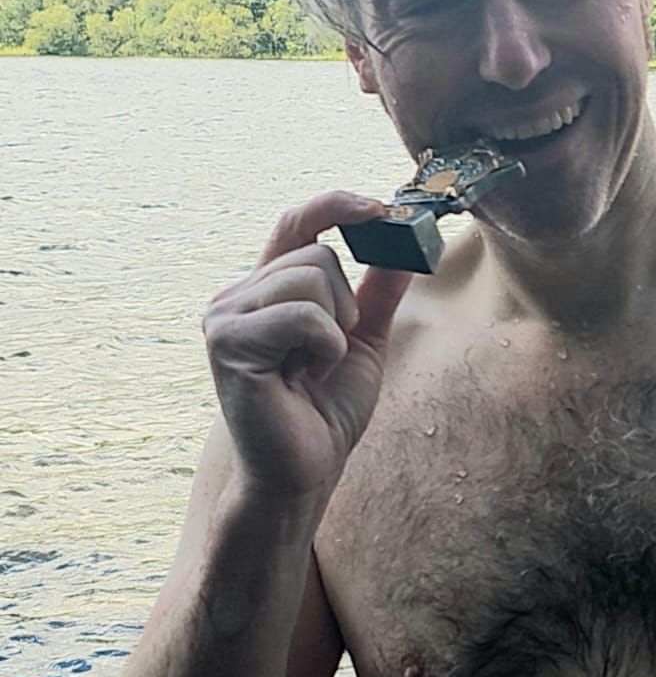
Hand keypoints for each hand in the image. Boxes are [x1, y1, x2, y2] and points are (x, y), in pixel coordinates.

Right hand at [202, 191, 413, 501]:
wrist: (305, 471)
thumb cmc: (326, 410)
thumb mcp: (365, 339)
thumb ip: (380, 290)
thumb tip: (410, 239)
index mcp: (266, 290)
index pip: (295, 222)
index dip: (335, 205)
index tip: (379, 207)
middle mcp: (237, 295)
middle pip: (318, 252)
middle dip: (346, 305)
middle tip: (325, 355)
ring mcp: (225, 316)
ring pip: (311, 276)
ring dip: (335, 328)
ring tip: (310, 367)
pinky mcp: (227, 341)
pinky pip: (304, 314)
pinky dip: (324, 346)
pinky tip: (303, 377)